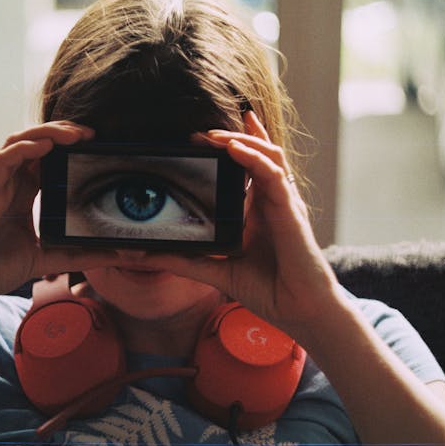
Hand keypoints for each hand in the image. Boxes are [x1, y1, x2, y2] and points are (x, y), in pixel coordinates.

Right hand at [0, 121, 116, 311]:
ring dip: (46, 133)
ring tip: (73, 134)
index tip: (96, 144)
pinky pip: (0, 161)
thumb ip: (80, 255)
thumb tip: (121, 256)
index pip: (48, 158)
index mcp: (23, 193)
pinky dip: (21, 150)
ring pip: (18, 142)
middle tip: (91, 134)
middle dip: (62, 132)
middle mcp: (10, 183)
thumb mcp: (48, 259)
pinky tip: (42, 147)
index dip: (69, 145)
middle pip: (36, 142)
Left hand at [140, 111, 339, 332]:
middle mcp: (274, 201)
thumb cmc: (269, 291)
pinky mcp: (290, 212)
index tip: (204, 136)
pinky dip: (253, 158)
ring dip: (241, 139)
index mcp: (260, 211)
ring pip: (268, 156)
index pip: (249, 166)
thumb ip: (184, 261)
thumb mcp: (216, 271)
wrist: (300, 313)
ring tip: (213, 135)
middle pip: (259, 153)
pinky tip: (234, 148)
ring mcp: (284, 203)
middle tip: (200, 133)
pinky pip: (273, 175)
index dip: (235, 144)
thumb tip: (144, 257)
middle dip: (232, 136)